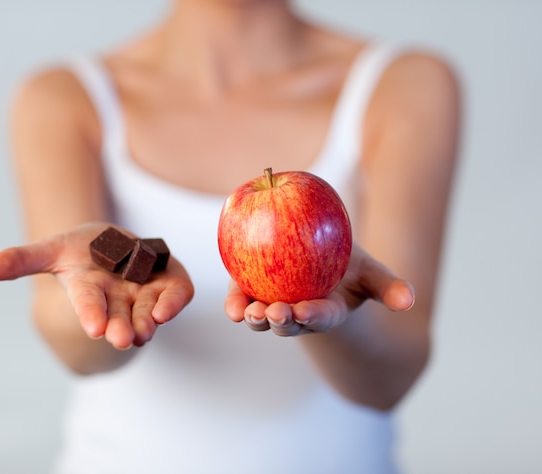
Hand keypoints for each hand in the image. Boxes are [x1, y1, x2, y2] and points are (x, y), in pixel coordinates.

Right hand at [0, 222, 193, 348]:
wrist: (115, 245)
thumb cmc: (81, 250)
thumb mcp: (51, 250)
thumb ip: (21, 260)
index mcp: (89, 290)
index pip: (89, 304)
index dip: (91, 314)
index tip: (95, 328)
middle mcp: (119, 298)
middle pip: (121, 316)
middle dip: (122, 328)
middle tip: (124, 339)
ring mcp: (146, 292)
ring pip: (149, 312)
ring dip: (148, 321)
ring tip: (146, 330)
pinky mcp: (170, 283)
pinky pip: (177, 294)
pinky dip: (175, 301)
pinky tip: (169, 308)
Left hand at [224, 244, 413, 335]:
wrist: (322, 258)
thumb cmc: (350, 269)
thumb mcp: (371, 275)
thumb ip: (388, 288)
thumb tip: (409, 300)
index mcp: (326, 312)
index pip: (320, 316)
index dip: (313, 315)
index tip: (305, 311)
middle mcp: (298, 314)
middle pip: (286, 323)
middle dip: (278, 321)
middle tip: (272, 313)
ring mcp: (273, 304)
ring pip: (260, 316)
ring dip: (252, 317)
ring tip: (243, 314)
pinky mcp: (253, 291)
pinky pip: (241, 298)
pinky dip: (234, 302)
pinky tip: (231, 306)